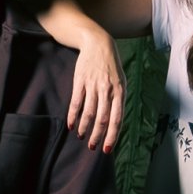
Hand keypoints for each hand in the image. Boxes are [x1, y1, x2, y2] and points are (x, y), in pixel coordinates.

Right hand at [64, 34, 125, 153]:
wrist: (98, 44)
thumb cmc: (111, 67)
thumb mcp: (121, 82)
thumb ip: (118, 101)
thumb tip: (114, 124)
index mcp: (120, 92)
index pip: (117, 119)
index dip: (112, 136)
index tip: (107, 149)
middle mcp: (107, 90)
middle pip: (102, 119)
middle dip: (97, 136)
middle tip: (92, 147)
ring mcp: (93, 85)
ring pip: (89, 113)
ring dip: (84, 128)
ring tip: (81, 137)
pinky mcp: (80, 81)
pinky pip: (76, 103)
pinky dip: (73, 116)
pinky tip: (71, 125)